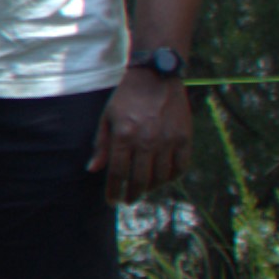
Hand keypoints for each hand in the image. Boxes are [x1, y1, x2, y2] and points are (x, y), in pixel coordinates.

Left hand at [98, 71, 194, 199]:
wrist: (156, 76)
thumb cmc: (127, 98)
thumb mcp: (107, 118)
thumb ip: (101, 145)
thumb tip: (93, 169)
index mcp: (124, 136)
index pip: (117, 174)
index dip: (114, 191)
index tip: (111, 201)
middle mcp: (147, 141)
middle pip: (140, 180)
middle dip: (132, 194)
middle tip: (128, 200)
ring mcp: (168, 140)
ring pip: (161, 177)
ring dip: (151, 188)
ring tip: (144, 190)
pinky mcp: (185, 137)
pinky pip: (181, 166)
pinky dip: (172, 177)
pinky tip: (164, 178)